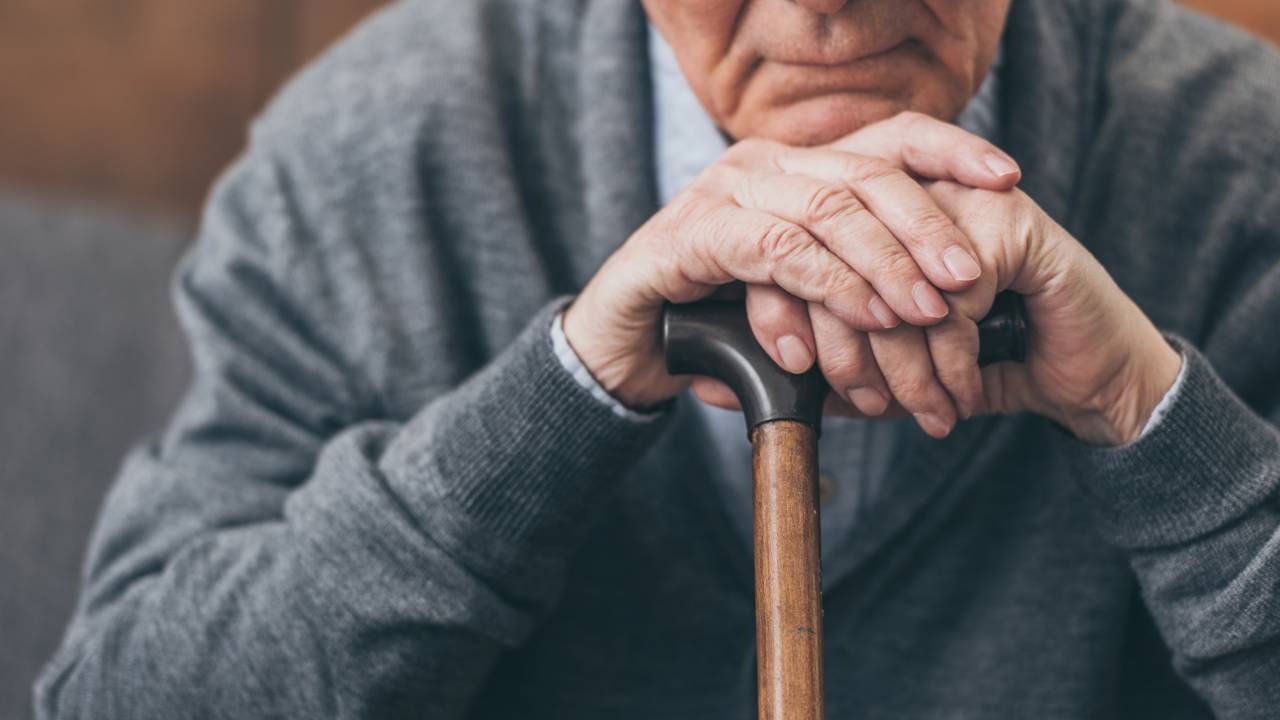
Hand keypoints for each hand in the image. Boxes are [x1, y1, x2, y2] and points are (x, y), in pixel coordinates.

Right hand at [563, 112, 1021, 408]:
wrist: (624, 349)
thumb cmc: (718, 324)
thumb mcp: (802, 301)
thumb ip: (855, 284)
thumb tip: (941, 300)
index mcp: (797, 168)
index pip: (884, 138)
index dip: (950, 150)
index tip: (1008, 179)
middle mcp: (763, 165)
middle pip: (864, 172)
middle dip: (926, 225)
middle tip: (967, 278)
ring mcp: (723, 191)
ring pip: (825, 208)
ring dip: (884, 264)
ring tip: (924, 313)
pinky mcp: (691, 233)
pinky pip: (775, 249)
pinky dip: (827, 286)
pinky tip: (860, 319)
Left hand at [695, 181, 1181, 445]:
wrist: (1088, 376)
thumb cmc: (982, 365)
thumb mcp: (887, 368)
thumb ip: (818, 364)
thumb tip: (730, 384)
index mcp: (865, 214)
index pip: (793, 254)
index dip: (786, 320)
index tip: (797, 378)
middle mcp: (905, 193)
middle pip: (831, 272)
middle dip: (845, 357)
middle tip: (867, 408)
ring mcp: (957, 199)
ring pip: (886, 293)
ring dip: (899, 371)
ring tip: (917, 412)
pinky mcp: (1007, 223)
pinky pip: (944, 307)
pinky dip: (946, 366)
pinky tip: (955, 398)